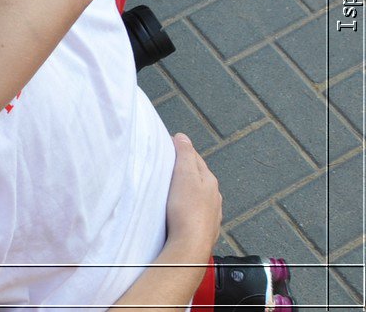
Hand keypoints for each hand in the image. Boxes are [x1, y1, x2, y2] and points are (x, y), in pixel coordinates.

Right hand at [163, 133, 221, 260]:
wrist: (190, 244)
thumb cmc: (187, 209)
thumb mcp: (184, 175)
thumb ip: (185, 154)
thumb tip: (183, 137)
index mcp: (209, 180)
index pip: (195, 158)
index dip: (182, 150)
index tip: (167, 146)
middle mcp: (214, 196)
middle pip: (198, 177)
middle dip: (185, 170)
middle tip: (167, 166)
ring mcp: (211, 213)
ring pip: (199, 195)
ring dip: (187, 190)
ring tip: (172, 189)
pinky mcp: (204, 228)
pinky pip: (196, 211)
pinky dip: (188, 206)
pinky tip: (180, 210)